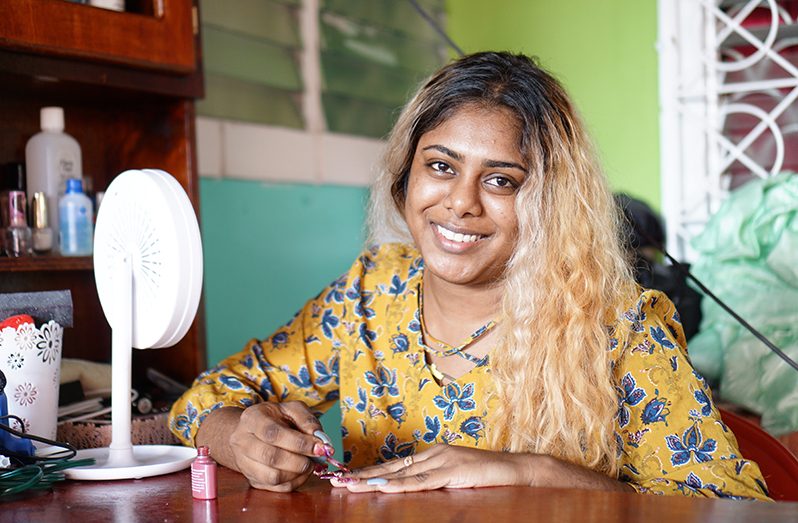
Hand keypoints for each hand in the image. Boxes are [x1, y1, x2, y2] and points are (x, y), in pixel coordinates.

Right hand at [223, 401, 331, 491]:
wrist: (252, 432)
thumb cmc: (275, 418)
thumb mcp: (292, 409)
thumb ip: (307, 420)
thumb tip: (320, 440)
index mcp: (251, 419)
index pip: (273, 434)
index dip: (299, 443)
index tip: (319, 447)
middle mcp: (243, 441)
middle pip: (271, 457)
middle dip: (299, 460)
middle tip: (317, 457)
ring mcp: (245, 463)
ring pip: (273, 477)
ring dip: (297, 473)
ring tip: (309, 463)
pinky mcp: (252, 480)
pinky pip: (276, 488)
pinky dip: (294, 482)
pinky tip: (302, 471)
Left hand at [331, 445, 533, 492]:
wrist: (517, 470)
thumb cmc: (489, 477)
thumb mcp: (456, 480)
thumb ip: (436, 482)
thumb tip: (412, 490)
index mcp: (433, 455)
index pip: (396, 466)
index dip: (371, 473)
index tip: (348, 479)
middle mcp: (434, 454)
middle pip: (392, 467)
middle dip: (363, 475)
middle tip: (337, 481)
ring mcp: (442, 461)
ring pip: (401, 474)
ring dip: (373, 480)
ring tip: (350, 485)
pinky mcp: (452, 471)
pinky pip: (421, 481)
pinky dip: (399, 485)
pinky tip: (382, 487)